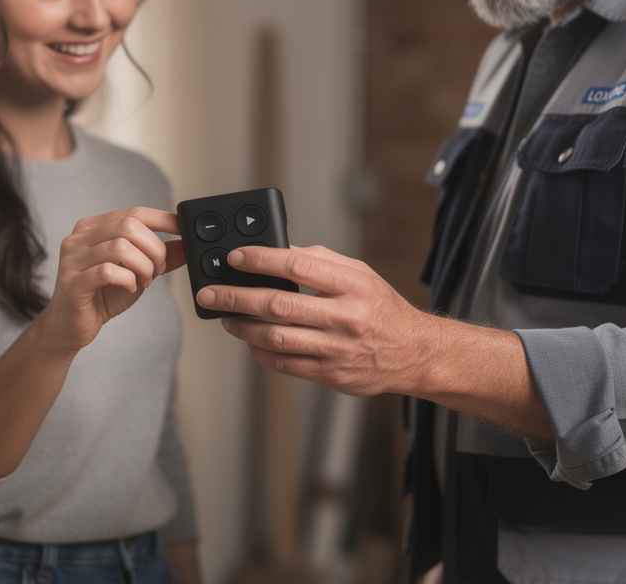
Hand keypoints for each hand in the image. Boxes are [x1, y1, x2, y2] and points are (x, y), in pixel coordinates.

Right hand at [41, 207, 185, 354]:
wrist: (69, 326)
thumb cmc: (101, 296)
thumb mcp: (136, 272)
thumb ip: (158, 257)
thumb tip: (185, 244)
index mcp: (94, 228)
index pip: (133, 213)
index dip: (162, 219)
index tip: (182, 228)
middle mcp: (80, 238)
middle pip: (128, 226)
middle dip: (153, 249)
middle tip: (157, 270)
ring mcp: (73, 259)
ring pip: (120, 247)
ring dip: (142, 266)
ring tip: (144, 281)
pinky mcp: (72, 282)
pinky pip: (107, 271)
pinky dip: (127, 280)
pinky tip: (129, 288)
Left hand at [196, 245, 438, 396]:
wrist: (414, 353)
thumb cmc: (383, 309)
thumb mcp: (361, 274)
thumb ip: (321, 261)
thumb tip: (280, 251)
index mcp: (353, 285)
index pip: (298, 265)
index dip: (261, 259)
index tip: (235, 258)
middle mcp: (345, 317)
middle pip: (278, 304)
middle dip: (236, 297)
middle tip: (210, 294)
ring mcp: (337, 349)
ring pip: (276, 338)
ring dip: (243, 327)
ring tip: (226, 318)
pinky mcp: (331, 375)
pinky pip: (285, 364)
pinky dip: (261, 353)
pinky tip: (251, 343)